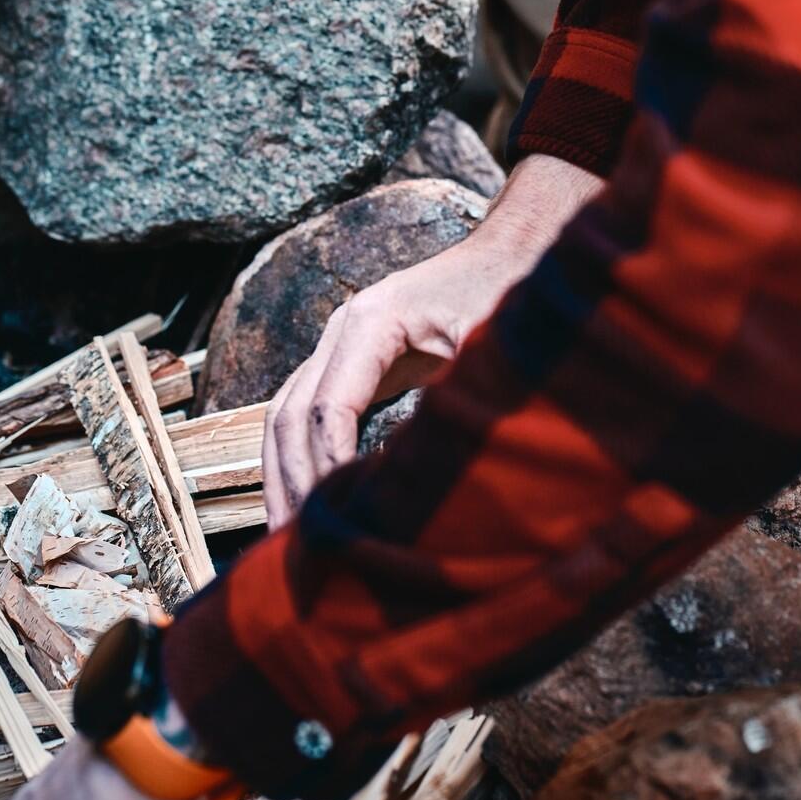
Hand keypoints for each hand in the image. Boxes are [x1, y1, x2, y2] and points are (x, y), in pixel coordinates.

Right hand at [262, 154, 602, 526]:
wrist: (517, 249)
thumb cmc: (512, 294)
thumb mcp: (491, 349)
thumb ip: (456, 404)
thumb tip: (418, 480)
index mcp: (370, 322)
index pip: (326, 407)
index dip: (325, 468)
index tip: (337, 519)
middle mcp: (341, 331)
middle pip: (288, 414)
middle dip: (290, 484)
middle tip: (297, 550)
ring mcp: (340, 345)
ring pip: (283, 416)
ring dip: (282, 478)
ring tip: (287, 541)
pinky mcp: (353, 364)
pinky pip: (306, 414)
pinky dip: (299, 461)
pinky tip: (307, 508)